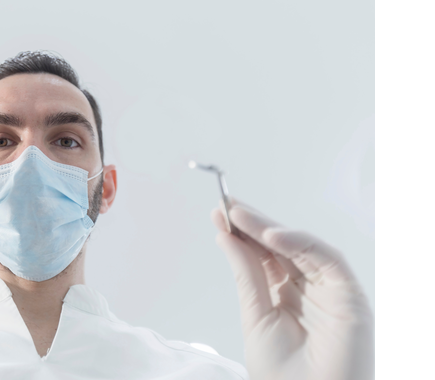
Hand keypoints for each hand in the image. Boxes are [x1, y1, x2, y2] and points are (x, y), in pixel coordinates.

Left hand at [212, 199, 373, 379]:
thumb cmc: (283, 374)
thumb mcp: (255, 316)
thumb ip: (246, 274)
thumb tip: (226, 236)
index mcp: (281, 294)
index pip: (261, 254)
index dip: (241, 232)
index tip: (218, 212)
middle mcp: (306, 287)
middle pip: (279, 246)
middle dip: (252, 223)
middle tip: (227, 205)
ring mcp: (328, 288)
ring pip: (300, 246)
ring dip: (268, 228)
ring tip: (239, 214)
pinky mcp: (349, 293)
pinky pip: (325, 258)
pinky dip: (299, 242)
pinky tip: (270, 235)